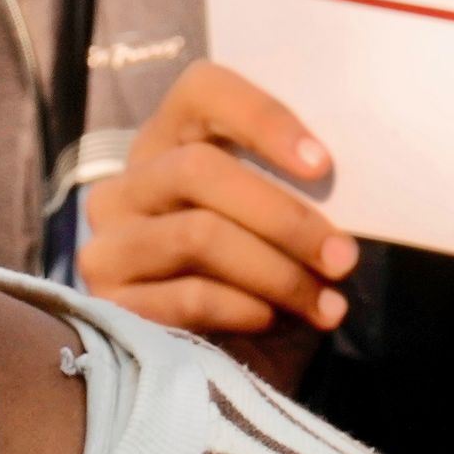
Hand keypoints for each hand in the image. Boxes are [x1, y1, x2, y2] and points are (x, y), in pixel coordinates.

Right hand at [77, 60, 356, 389]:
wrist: (229, 362)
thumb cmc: (266, 268)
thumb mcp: (281, 217)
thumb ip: (297, 185)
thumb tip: (336, 177)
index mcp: (171, 138)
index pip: (203, 90)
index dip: (264, 119)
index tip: (323, 164)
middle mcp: (127, 184)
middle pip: (199, 170)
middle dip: (285, 217)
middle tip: (344, 257)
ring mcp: (109, 243)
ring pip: (197, 235)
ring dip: (276, 271)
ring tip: (326, 300)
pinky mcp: (109, 302)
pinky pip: (186, 295)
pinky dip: (245, 308)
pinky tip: (275, 319)